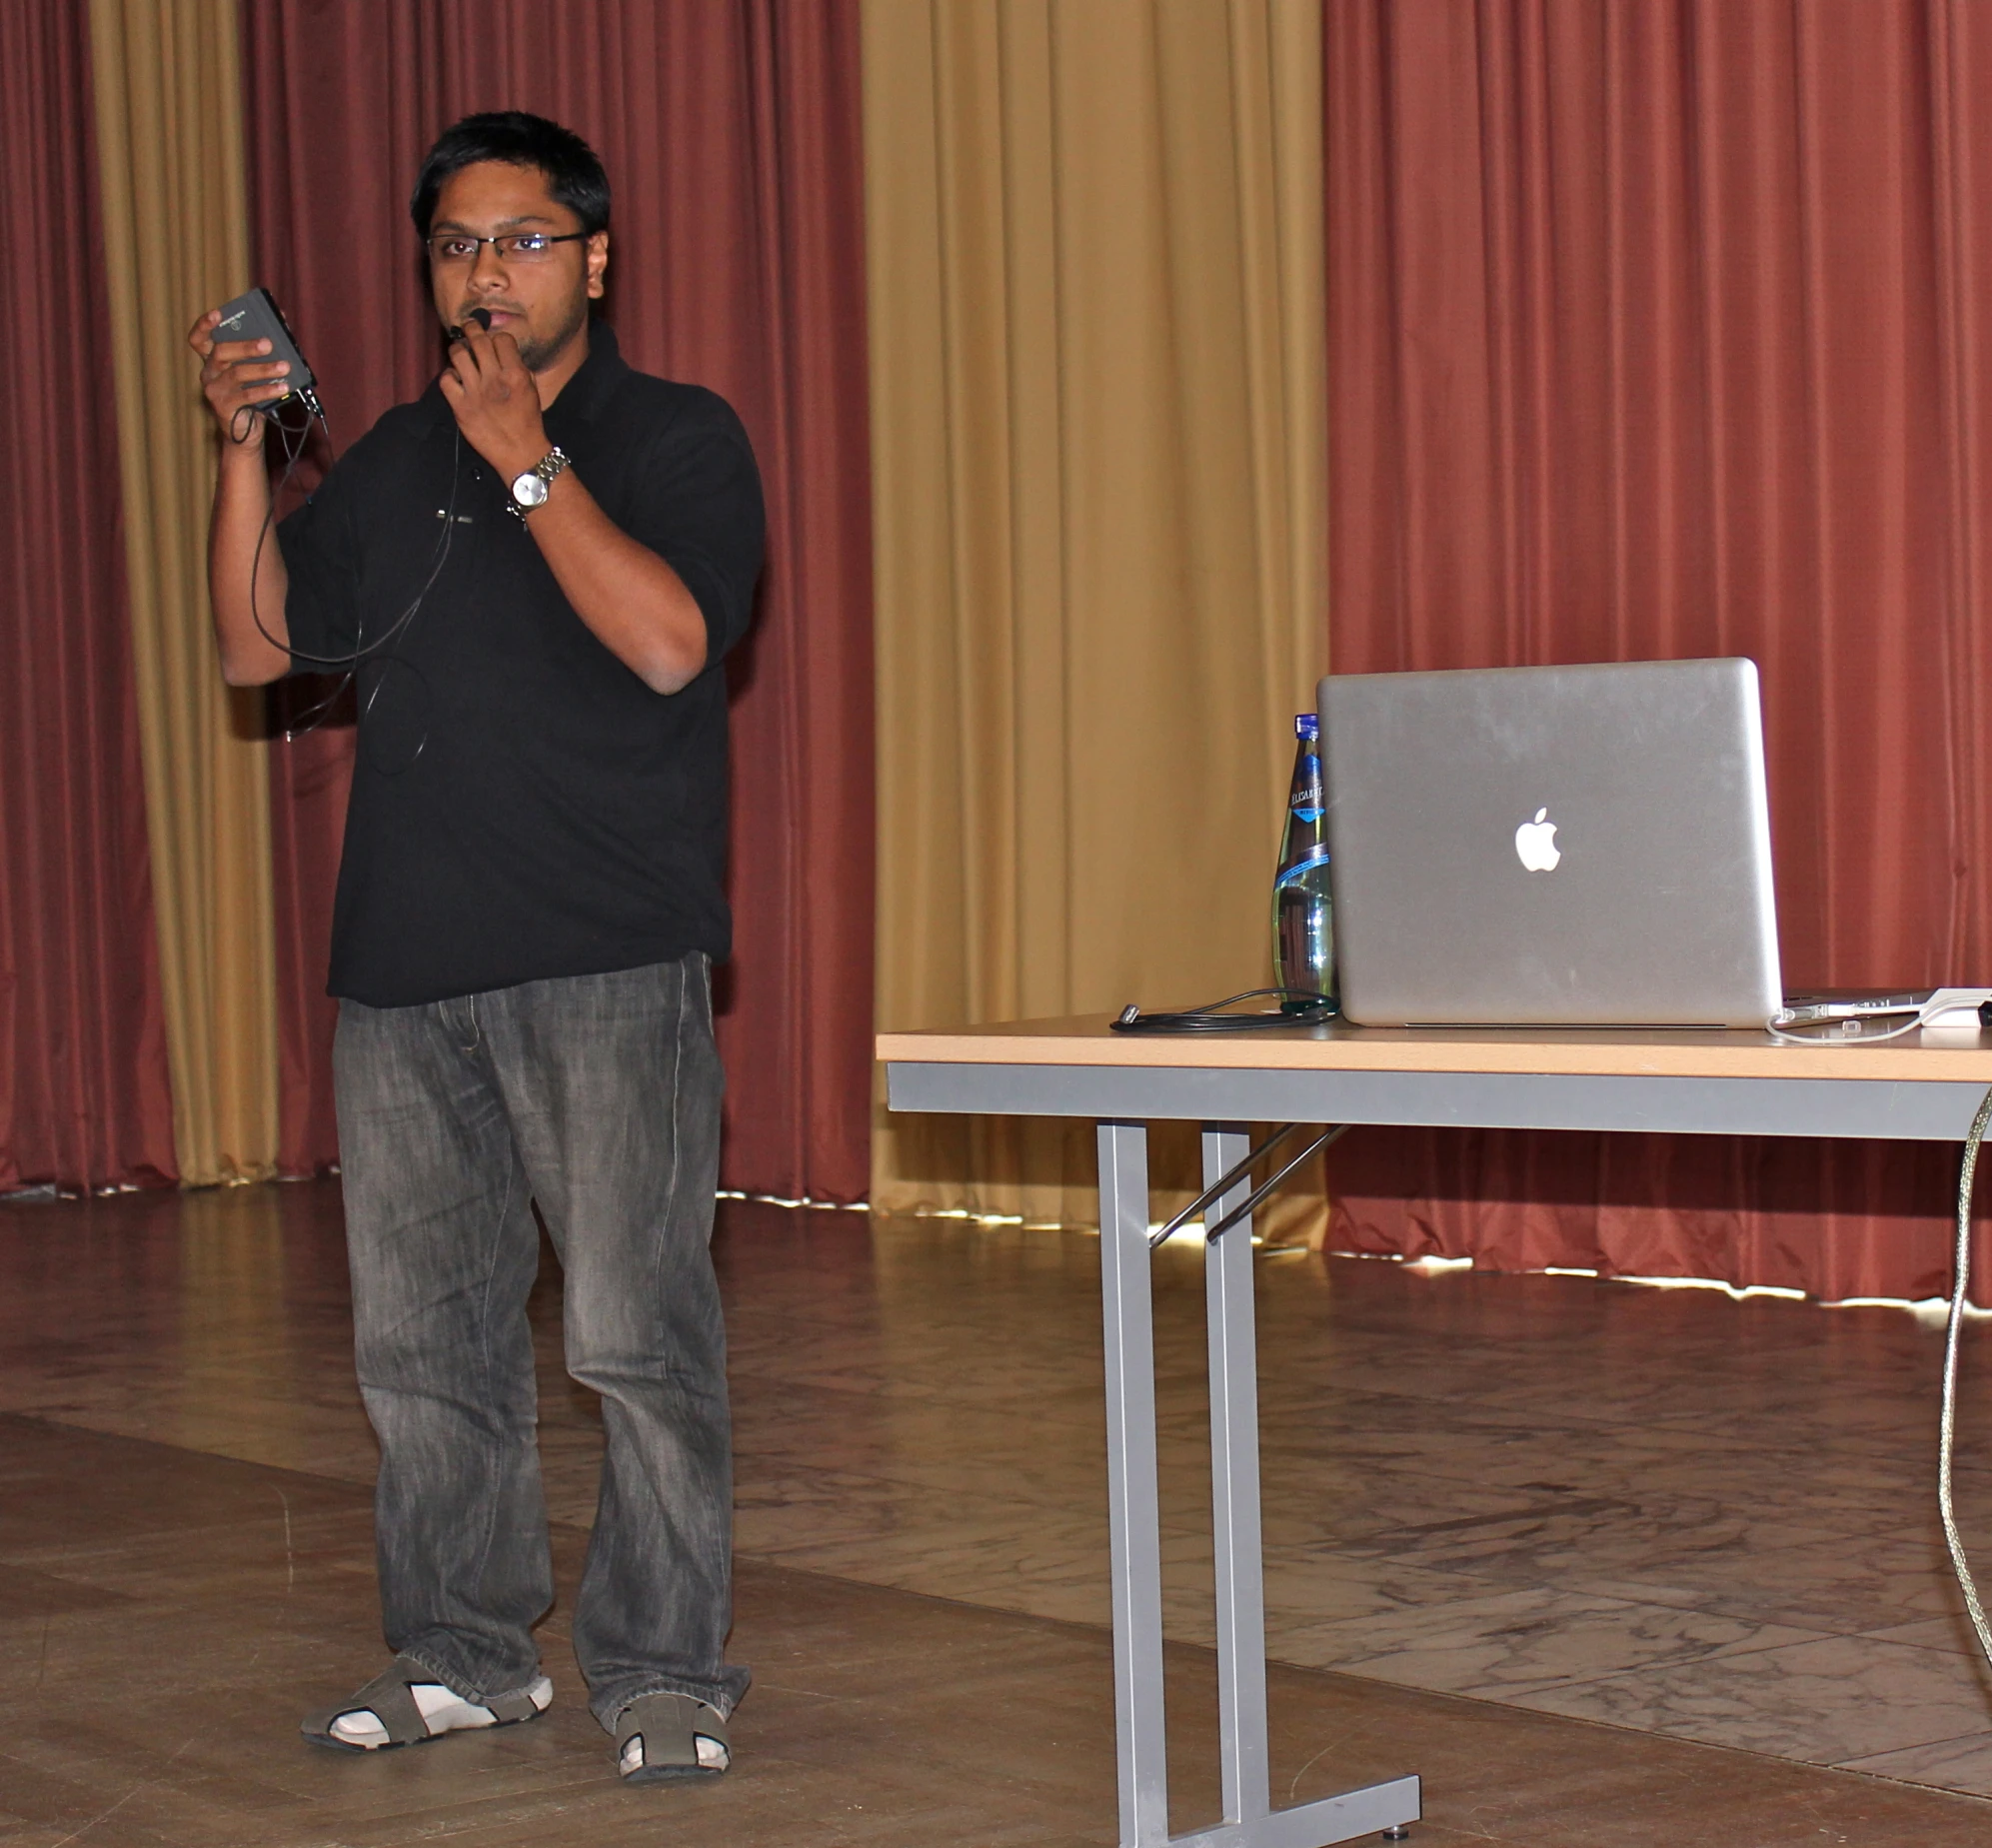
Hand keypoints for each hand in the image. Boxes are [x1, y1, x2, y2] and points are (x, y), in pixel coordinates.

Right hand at [189, 307, 290, 449]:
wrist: (246, 433)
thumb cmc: (252, 396)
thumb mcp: (255, 371)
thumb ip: (263, 349)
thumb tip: (283, 322)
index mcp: (212, 360)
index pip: (199, 339)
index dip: (205, 325)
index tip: (218, 314)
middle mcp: (209, 373)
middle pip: (221, 352)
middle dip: (245, 346)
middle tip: (268, 343)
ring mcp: (214, 391)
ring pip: (237, 374)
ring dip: (263, 369)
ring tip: (285, 367)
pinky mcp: (224, 408)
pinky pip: (247, 396)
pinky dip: (267, 390)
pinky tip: (283, 387)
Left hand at [438, 327, 547, 478]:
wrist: (520, 453)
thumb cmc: (528, 422)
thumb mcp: (531, 390)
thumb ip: (518, 368)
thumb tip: (503, 352)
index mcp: (515, 374)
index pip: (501, 339)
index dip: (497, 337)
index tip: (494, 341)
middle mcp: (494, 379)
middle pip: (477, 340)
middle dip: (472, 328)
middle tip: (469, 327)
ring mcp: (475, 393)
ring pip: (458, 354)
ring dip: (458, 349)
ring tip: (460, 351)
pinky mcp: (461, 407)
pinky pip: (446, 380)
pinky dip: (449, 375)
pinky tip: (455, 378)